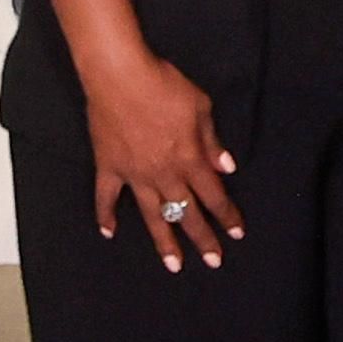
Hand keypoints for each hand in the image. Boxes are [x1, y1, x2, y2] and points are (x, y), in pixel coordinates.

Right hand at [73, 33, 240, 267]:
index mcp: (190, 159)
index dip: (227, 215)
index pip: (214, 195)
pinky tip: (109, 233)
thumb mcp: (201, 108)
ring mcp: (133, 173)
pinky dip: (105, 215)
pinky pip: (105, 197)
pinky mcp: (108, 166)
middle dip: (202, 238)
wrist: (119, 76)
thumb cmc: (164, 86)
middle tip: (214, 261)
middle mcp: (163, 173)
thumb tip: (227, 167)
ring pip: (151, 214)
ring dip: (164, 241)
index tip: (238, 232)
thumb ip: (212, 142)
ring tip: (173, 265)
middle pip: (187, 212)